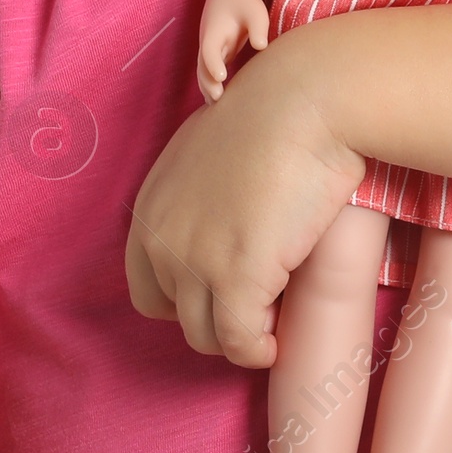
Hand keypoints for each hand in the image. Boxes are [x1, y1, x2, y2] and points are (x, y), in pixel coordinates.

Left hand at [126, 31, 364, 364]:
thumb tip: (219, 222)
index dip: (184, 299)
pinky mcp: (238, 278)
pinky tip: (277, 342)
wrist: (306, 102)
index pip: (145, 286)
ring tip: (270, 322)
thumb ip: (198, 194)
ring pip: (205, 336)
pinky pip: (239, 342)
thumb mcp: (209, 152)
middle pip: (173, 315)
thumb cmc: (274, 116)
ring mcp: (196, 260)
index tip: (220, 294)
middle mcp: (161, 238)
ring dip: (238, 337)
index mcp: (151, 207)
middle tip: (252, 307)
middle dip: (211, 318)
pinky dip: (257, 350)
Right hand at [197, 0, 269, 102]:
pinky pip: (209, 73)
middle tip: (218, 99)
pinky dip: (211, 87)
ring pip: (203, 73)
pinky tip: (220, 104)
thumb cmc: (245, 2)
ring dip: (207, 89)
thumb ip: (258, 27)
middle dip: (207, 83)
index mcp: (214, 30)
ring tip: (217, 109)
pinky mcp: (216, 55)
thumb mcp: (255, 11)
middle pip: (202, 66)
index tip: (221, 77)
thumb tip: (261, 46)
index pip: (209, 50)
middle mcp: (207, 42)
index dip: (213, 63)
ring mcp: (210, 50)